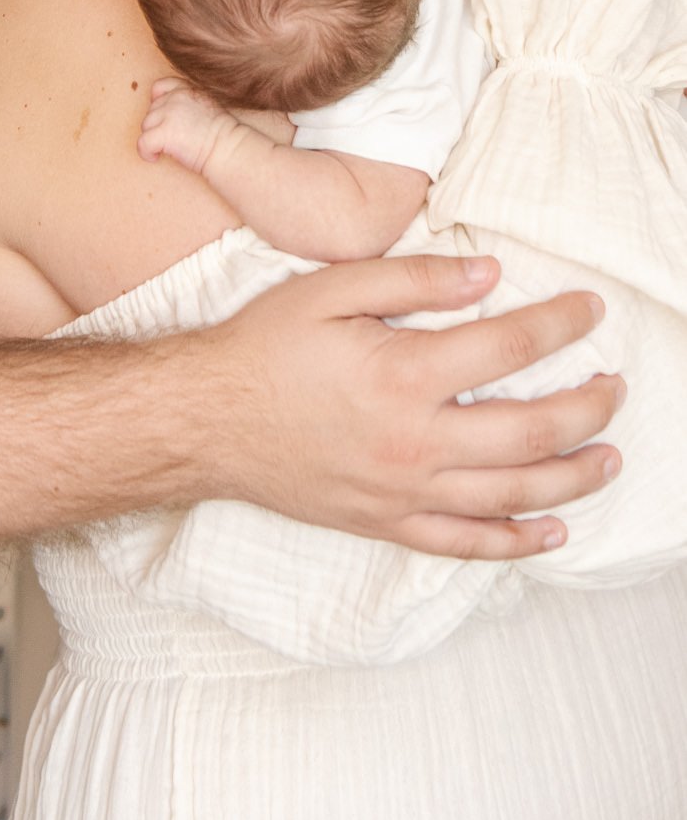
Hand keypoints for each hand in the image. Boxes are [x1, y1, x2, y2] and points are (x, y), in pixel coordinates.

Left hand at [139, 77, 250, 176]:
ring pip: (146, 125)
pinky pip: (142, 142)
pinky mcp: (164, 133)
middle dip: (158, 125)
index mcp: (187, 90)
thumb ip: (188, 104)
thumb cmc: (223, 136)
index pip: (161, 86)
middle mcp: (176, 98)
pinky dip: (146, 152)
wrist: (229, 149)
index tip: (163, 118)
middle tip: (171, 140)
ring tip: (164, 150)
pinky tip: (156, 157)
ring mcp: (169, 113)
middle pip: (152, 110)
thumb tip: (170, 116)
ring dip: (152, 138)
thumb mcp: (207, 108)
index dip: (157, 102)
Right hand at [193, 253, 622, 558]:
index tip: (591, 310)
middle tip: (615, 387)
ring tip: (608, 458)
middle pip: (531, 430)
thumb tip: (488, 276)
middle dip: (587, 407)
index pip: (509, 347)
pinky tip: (550, 530)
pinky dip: (516, 542)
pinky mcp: (386, 523)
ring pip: (512, 493)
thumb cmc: (263, 346)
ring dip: (572, 477)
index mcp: (403, 372)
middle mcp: (415, 440)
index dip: (560, 325)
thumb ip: (414, 278)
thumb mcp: (331, 288)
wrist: (204, 419)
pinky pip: (465, 544)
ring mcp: (404, 491)